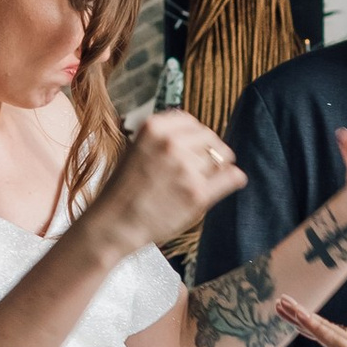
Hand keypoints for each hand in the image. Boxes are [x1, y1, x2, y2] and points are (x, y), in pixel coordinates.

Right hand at [100, 107, 243, 252]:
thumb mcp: (136, 150)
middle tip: (203, 167)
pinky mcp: (197, 194)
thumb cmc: (123, 192)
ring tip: (199, 182)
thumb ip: (163, 138)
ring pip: (220, 158)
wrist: (114, 225)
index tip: (194, 147)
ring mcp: (186, 169)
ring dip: (215, 169)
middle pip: (210, 138)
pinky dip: (233, 178)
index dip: (195, 136)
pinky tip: (229, 181)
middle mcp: (171, 144)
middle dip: (209, 151)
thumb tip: (196, 134)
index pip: (191, 122)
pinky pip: (232, 177)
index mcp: (154, 128)